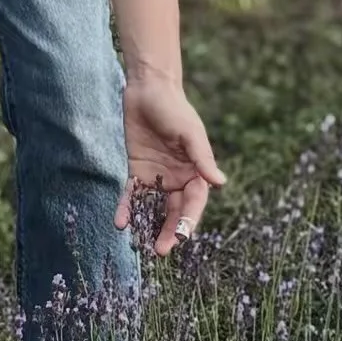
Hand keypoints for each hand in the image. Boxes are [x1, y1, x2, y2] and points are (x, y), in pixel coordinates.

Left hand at [114, 75, 227, 255]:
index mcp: (195, 170)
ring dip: (149, 226)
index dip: (189, 220)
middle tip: (161, 251)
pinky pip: (132, 195)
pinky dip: (127, 209)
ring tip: (141, 246)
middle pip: (175, 211)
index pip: (194, 202)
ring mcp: (157, 177)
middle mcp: (177, 178)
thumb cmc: (175, 109)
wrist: (148, 89)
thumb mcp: (189, 133)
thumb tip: (221, 183)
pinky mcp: (137, 171)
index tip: (182, 237)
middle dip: (169, 231)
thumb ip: (202, 159)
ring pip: (154, 208)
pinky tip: (120, 223)